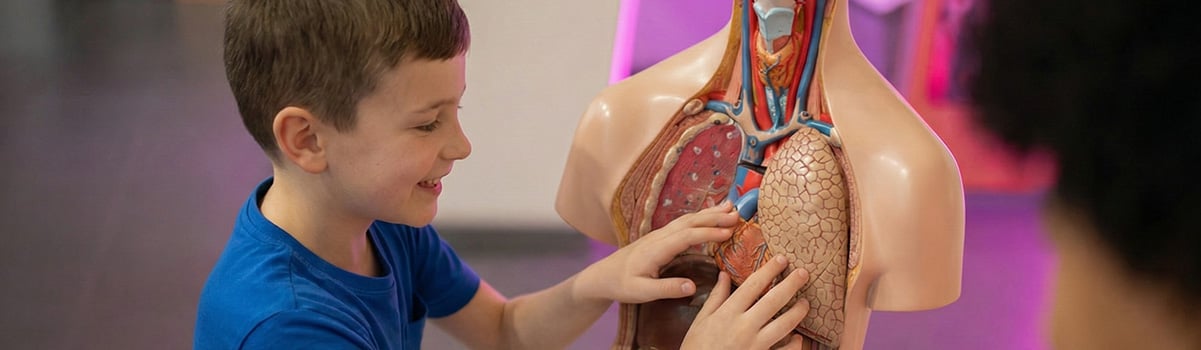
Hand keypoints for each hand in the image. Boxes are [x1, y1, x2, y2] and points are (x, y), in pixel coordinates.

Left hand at [575, 201, 739, 303]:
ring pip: (687, 219)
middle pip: (690, 222)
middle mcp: (659, 237)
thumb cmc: (621, 284)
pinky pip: (684, 223)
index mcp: (656, 249)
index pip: (687, 236)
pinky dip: (701, 217)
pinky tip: (711, 214)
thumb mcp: (642, 292)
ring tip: (731, 207)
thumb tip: (692, 287)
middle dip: (714, 216)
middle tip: (738, 214)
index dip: (708, 233)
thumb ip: (666, 289)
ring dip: (709, 213)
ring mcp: (660, 234)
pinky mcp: (660, 237)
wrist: (602, 275)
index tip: (729, 232)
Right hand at [681, 255, 810, 349]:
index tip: (781, 259)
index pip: (753, 285)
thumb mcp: (701, 320)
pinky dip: (794, 344)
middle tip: (804, 272)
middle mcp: (744, 326)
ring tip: (806, 303)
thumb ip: (716, 297)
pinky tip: (798, 338)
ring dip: (798, 312)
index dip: (769, 270)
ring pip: (784, 325)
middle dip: (791, 284)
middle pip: (774, 300)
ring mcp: (755, 345)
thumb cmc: (696, 347)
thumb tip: (723, 274)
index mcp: (728, 313)